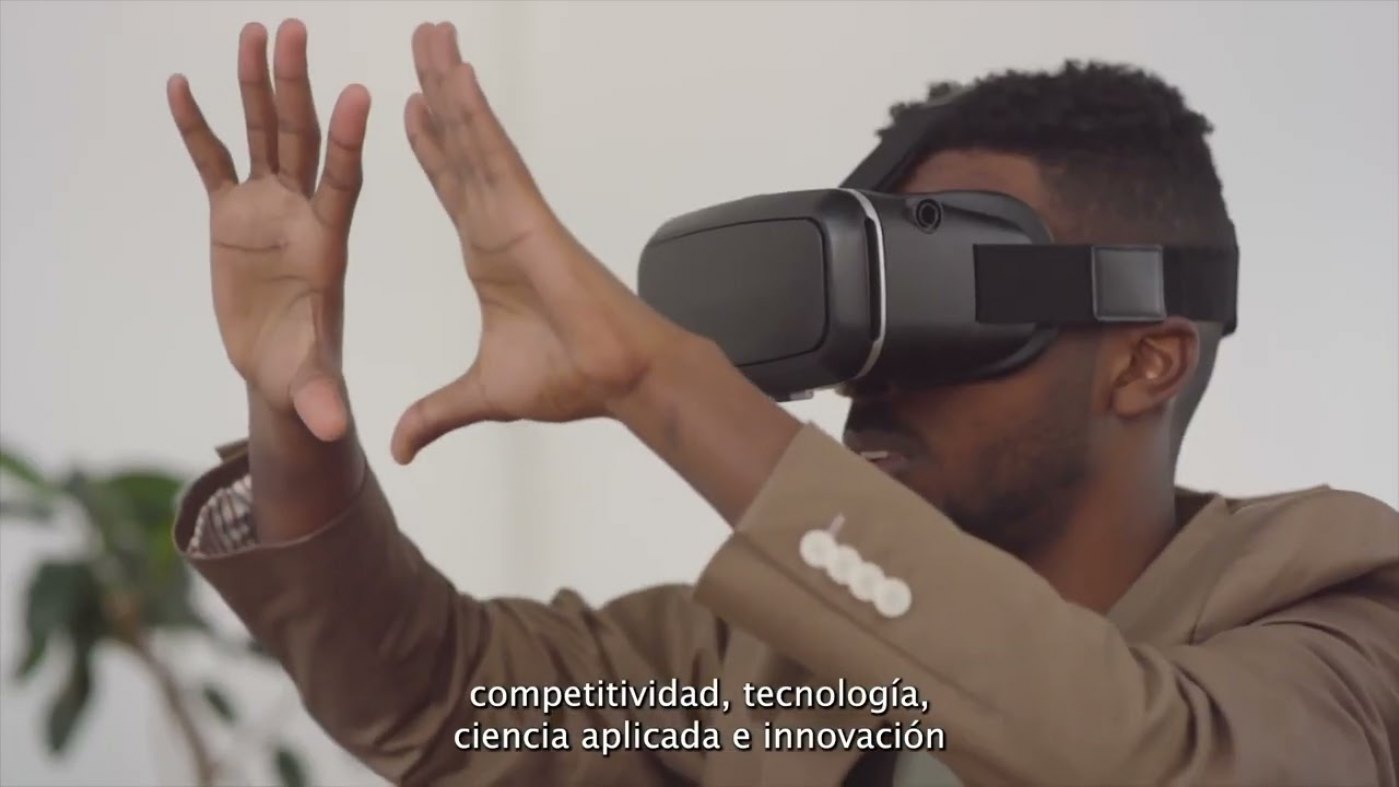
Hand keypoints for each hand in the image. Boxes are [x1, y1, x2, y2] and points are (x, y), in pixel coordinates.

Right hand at [169, 20, 369, 441]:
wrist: (284, 372)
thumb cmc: (308, 375)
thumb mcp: (313, 385)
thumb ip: (322, 398)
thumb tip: (332, 429)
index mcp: (330, 243)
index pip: (344, 182)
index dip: (349, 141)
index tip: (361, 93)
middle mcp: (302, 214)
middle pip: (301, 140)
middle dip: (297, 86)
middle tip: (293, 29)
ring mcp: (267, 210)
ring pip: (262, 138)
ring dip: (256, 87)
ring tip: (251, 33)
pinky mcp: (231, 216)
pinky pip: (213, 162)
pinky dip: (197, 126)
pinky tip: (181, 85)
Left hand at [391, 23, 688, 463]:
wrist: (615, 378)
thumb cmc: (569, 378)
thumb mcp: (479, 395)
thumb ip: (436, 413)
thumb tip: (398, 445)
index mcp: (487, 255)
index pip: (450, 189)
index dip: (429, 150)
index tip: (408, 111)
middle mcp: (497, 223)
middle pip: (458, 147)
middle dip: (437, 95)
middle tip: (418, 45)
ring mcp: (512, 211)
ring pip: (472, 135)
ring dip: (448, 84)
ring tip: (428, 35)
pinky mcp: (526, 211)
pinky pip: (492, 150)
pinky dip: (471, 110)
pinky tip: (453, 71)